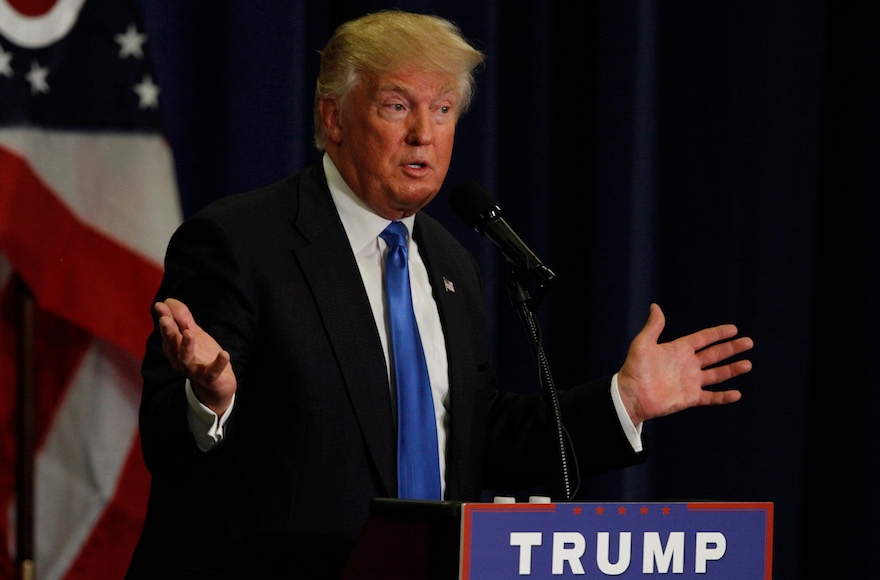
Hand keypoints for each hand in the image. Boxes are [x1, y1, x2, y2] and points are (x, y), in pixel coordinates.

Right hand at [154, 298, 236, 414]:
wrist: (217, 384)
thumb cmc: (202, 355)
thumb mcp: (193, 334)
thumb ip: (182, 319)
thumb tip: (168, 301)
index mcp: (175, 348)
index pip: (168, 331)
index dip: (164, 318)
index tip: (160, 305)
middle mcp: (180, 359)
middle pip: (172, 345)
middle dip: (168, 332)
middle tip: (165, 319)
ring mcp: (194, 370)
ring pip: (185, 359)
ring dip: (187, 346)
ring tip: (190, 332)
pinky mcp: (209, 378)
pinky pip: (212, 372)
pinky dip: (218, 363)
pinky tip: (224, 353)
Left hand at [617, 303, 752, 426]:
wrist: (630, 395)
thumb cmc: (634, 368)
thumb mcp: (643, 343)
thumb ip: (653, 326)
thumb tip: (655, 306)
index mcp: (679, 350)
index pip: (703, 339)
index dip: (717, 334)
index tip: (733, 329)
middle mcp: (687, 365)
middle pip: (714, 355)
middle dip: (731, 349)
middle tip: (748, 342)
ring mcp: (690, 382)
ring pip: (716, 374)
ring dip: (732, 370)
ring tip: (748, 364)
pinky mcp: (690, 398)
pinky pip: (710, 397)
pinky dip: (723, 396)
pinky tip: (737, 394)